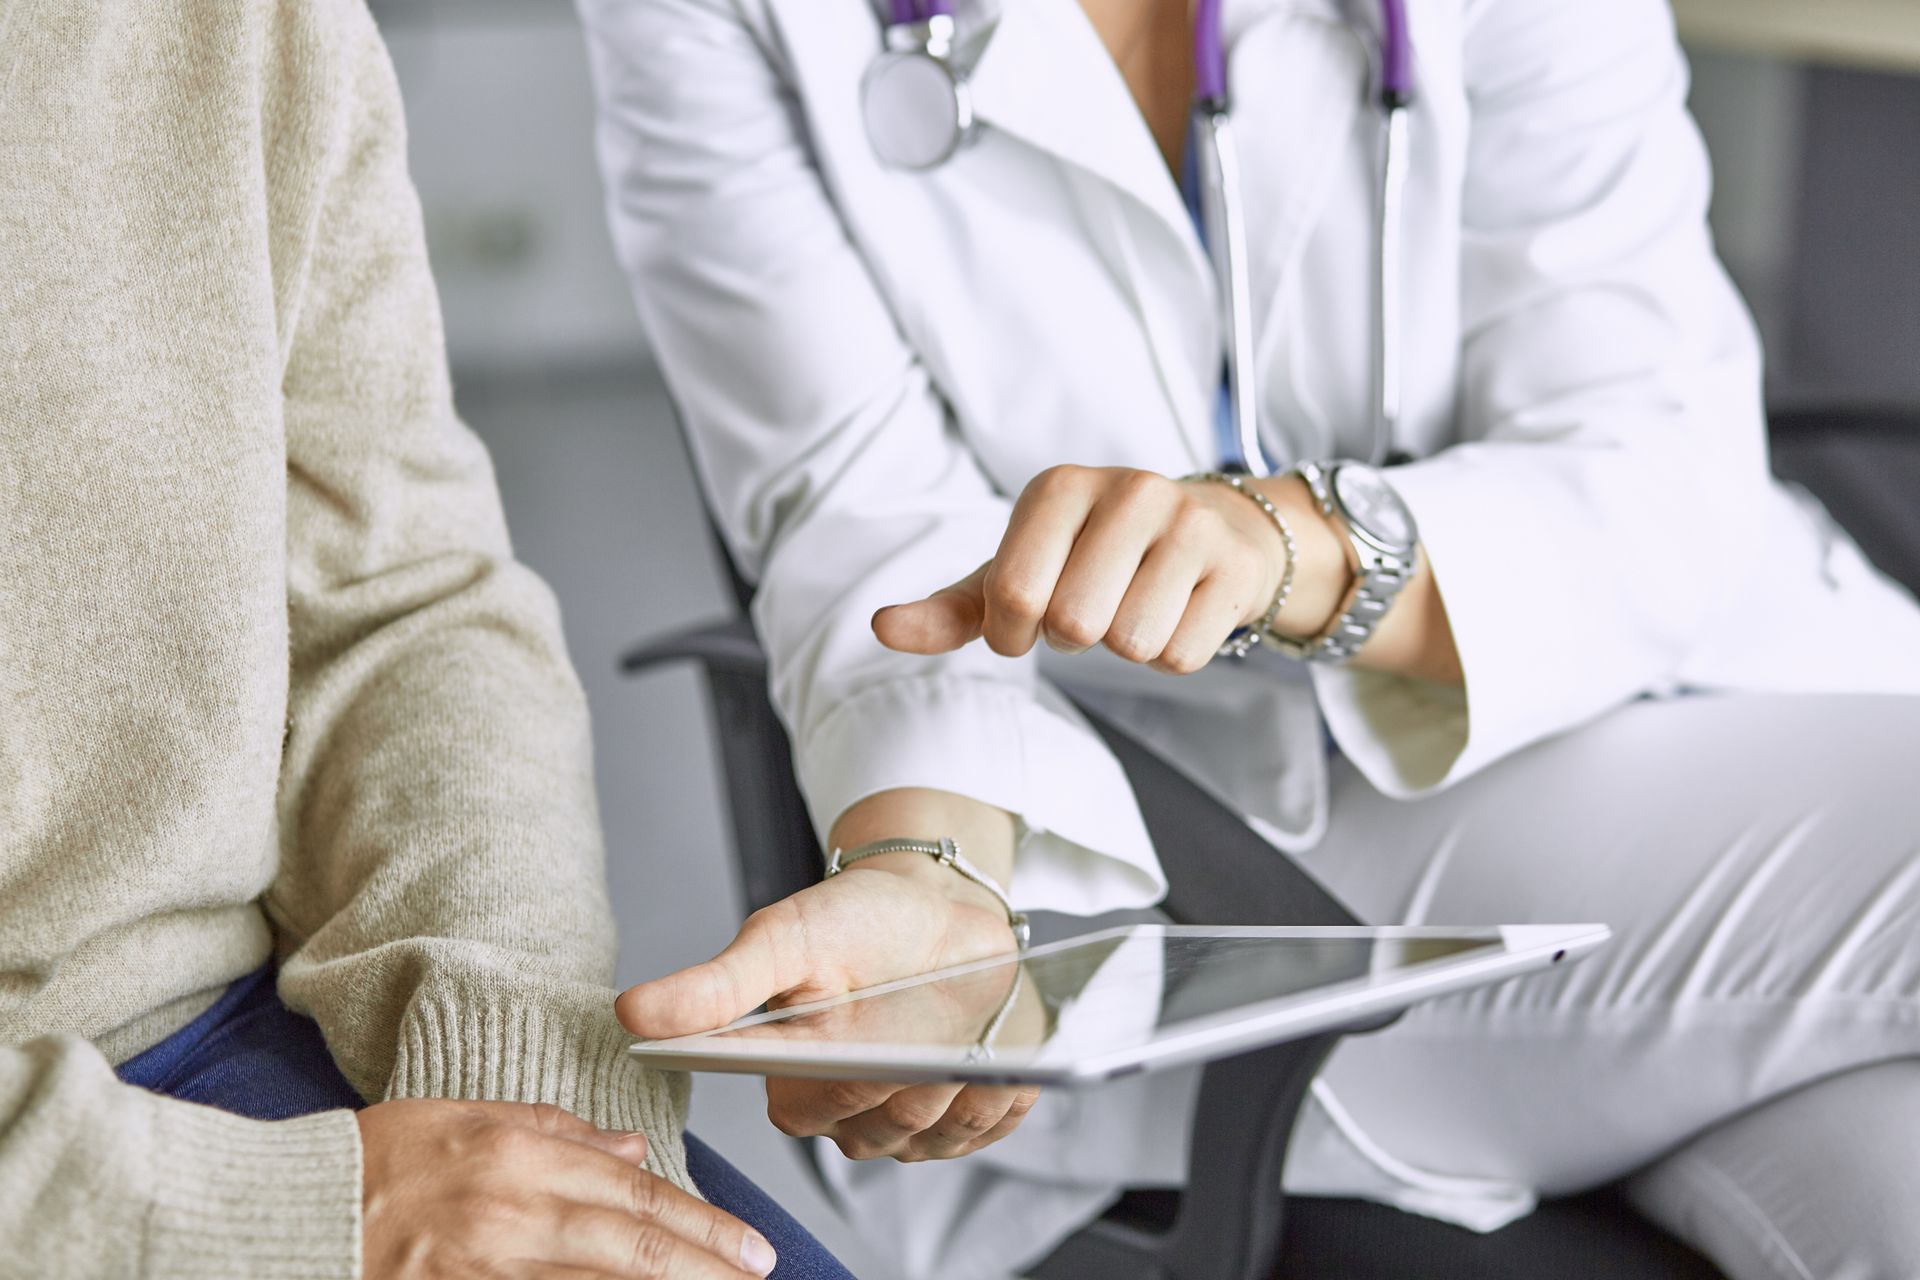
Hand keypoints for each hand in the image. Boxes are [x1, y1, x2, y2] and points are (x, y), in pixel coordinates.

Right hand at [357, 1098, 777, 1278]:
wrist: (290, 1213)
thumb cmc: (375, 1161)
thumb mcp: (467, 1119)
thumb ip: (556, 1132)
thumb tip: (631, 1149)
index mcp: (518, 1158)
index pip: (634, 1194)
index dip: (700, 1223)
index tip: (748, 1246)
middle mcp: (511, 1215)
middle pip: (632, 1247)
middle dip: (705, 1268)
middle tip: (758, 1275)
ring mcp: (486, 1271)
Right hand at [618, 856, 1041, 1161]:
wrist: (934, 905)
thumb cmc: (853, 918)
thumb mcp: (784, 938)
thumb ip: (717, 985)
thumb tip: (632, 1010)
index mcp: (791, 1080)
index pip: (808, 1108)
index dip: (840, 1081)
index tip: (859, 1044)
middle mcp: (846, 1114)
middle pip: (880, 1127)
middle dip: (906, 1075)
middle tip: (922, 1027)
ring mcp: (908, 1122)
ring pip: (935, 1133)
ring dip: (959, 1085)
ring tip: (970, 1041)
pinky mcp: (965, 1118)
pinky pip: (988, 1129)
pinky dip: (1002, 1096)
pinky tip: (1000, 1056)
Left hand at [874, 465, 1290, 672]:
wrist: (1210, 533)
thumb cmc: (1092, 558)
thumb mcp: (1015, 574)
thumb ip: (949, 609)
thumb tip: (880, 627)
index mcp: (1059, 487)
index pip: (1014, 593)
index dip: (1012, 633)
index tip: (1026, 623)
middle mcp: (1129, 490)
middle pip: (1076, 624)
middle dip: (1075, 639)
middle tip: (1091, 611)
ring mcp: (1189, 524)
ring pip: (1133, 643)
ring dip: (1125, 647)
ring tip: (1135, 606)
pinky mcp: (1233, 565)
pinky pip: (1182, 655)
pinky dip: (1170, 654)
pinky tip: (1176, 613)